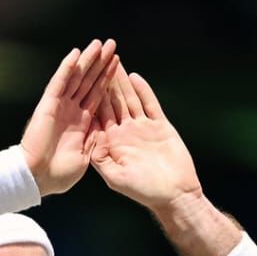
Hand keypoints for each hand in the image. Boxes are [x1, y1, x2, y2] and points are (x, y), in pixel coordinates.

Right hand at [21, 39, 118, 196]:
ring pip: (77, 78)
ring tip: (99, 43)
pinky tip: (76, 54)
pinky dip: (67, 68)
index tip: (117, 63)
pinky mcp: (48, 105)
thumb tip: (104, 127)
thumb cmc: (58, 175)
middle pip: (89, 82)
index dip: (106, 79)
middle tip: (111, 45)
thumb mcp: (85, 158)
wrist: (37, 178)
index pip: (97, 95)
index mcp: (81, 124)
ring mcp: (60, 107)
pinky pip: (59, 83)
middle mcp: (72, 111)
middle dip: (100, 64)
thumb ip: (94, 141)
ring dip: (87, 61)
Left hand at [89, 67, 200, 209]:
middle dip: (105, 82)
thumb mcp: (116, 178)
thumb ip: (101, 159)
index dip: (91, 98)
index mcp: (112, 143)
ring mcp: (143, 128)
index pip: (99, 116)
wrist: (174, 194)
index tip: (82, 83)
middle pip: (113, 102)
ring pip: (129, 99)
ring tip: (113, 62)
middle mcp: (126, 133)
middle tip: (97, 63)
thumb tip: (90, 138)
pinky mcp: (160, 125)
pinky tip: (134, 77)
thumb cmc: (144, 191)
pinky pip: (149, 104)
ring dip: (121, 82)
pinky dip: (142, 90)